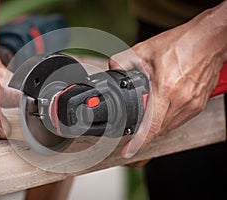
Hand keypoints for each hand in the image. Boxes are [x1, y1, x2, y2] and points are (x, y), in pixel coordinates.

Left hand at [110, 5, 226, 157]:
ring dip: (157, 124)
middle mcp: (182, 100)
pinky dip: (168, 118)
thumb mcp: (145, 49)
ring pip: (170, 126)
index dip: (138, 142)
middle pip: (158, 128)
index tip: (128, 152)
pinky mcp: (199, 104)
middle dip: (145, 129)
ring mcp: (193, 104)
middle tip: (135, 121)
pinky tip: (164, 106)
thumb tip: (112, 70)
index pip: (151, 125)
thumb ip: (123, 61)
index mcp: (166, 89)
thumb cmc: (182, 44)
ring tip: (150, 111)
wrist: (208, 39)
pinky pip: (180, 120)